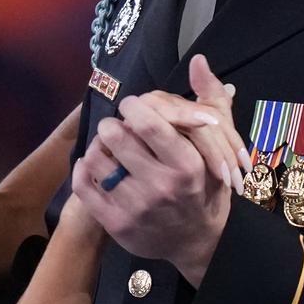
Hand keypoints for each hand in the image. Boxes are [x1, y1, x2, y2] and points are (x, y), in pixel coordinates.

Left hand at [76, 55, 241, 284]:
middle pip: (116, 136)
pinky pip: (83, 185)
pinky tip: (95, 167)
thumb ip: (210, 101)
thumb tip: (199, 60)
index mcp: (188, 164)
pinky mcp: (116, 224)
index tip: (132, 107)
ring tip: (106, 147)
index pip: (148, 122)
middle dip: (113, 124)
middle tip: (116, 127)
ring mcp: (137, 207)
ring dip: (97, 145)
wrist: (197, 242)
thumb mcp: (220, 146)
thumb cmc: (207, 187)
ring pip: (95, 158)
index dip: (132, 107)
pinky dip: (83, 169)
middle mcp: (162, 186)